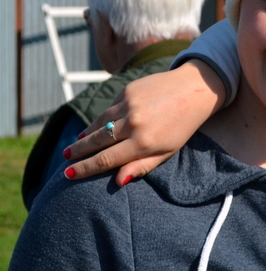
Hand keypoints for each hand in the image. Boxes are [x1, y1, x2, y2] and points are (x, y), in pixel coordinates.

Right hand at [63, 60, 225, 185]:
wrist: (194, 90)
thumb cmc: (182, 126)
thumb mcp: (167, 151)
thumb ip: (142, 166)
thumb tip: (117, 180)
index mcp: (143, 143)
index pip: (105, 159)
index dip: (84, 168)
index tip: (68, 174)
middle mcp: (133, 123)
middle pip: (96, 141)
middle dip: (78, 151)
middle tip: (65, 158)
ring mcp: (129, 105)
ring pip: (99, 123)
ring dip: (86, 135)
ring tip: (75, 144)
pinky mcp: (127, 90)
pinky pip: (108, 108)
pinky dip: (100, 118)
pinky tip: (94, 126)